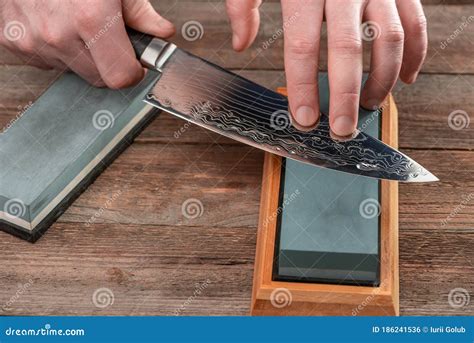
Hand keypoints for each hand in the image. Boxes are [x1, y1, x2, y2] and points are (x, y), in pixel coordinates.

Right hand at [0, 0, 174, 87]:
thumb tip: (162, 33)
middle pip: (98, 78)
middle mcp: (59, 35)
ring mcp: (34, 41)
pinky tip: (57, 23)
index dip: (132, 72)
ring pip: (73, 70)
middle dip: (108, 61)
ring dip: (81, 54)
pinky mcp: (15, 42)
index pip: (120, 77)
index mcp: (91, 19)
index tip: (134, 64)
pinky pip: (48, 61)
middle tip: (105, 35)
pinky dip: (57, 49)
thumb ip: (140, 13)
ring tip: (76, 22)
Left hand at [226, 0, 426, 135]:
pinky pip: (415, 23)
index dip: (302, 87)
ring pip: (388, 39)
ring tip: (370, 106)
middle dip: (345, 97)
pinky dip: (415, 54)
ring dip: (381, 80)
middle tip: (342, 130)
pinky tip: (403, 80)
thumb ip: (244, 5)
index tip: (304, 119)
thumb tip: (241, 43)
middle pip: (347, 50)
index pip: (302, 47)